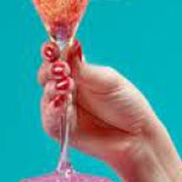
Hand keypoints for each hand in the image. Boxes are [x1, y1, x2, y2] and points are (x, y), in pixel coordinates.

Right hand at [36, 40, 167, 170]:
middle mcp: (66, 88)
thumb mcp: (107, 80)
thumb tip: (69, 46)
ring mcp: (61, 109)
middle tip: (61, 69)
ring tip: (66, 86)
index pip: (57, 57)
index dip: (51, 51)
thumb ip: (83, 67)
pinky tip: (62, 104)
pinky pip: (49, 119)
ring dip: (52, 89)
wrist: (136, 135)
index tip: (51, 48)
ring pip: (46, 96)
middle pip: (46, 75)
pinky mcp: (60, 129)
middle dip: (50, 70)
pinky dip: (53, 110)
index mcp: (77, 72)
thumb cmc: (126, 104)